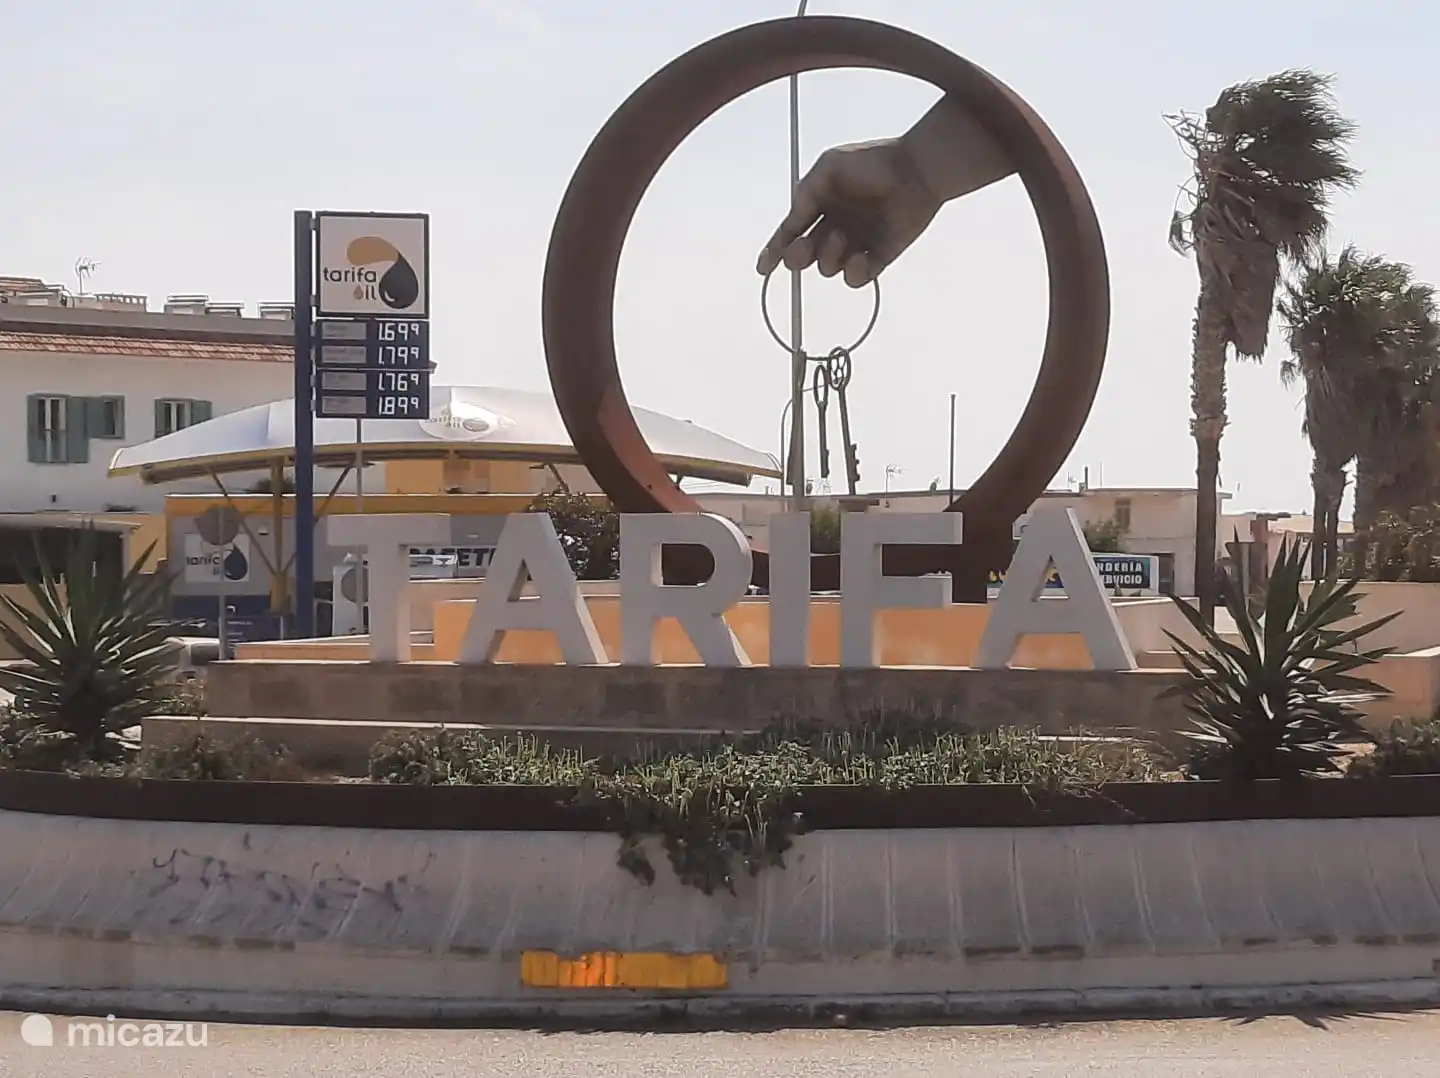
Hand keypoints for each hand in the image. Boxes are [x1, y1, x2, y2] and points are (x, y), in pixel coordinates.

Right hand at [755, 138, 943, 288]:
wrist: (917, 170)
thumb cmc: (874, 162)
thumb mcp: (828, 167)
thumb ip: (805, 193)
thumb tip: (791, 221)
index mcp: (820, 206)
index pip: (791, 233)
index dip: (775, 251)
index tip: (764, 268)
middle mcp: (835, 227)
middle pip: (805, 256)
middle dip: (798, 257)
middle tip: (802, 251)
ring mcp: (856, 243)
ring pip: (828, 268)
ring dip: (828, 257)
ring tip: (843, 236)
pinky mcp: (878, 256)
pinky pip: (856, 279)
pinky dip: (852, 273)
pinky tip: (859, 258)